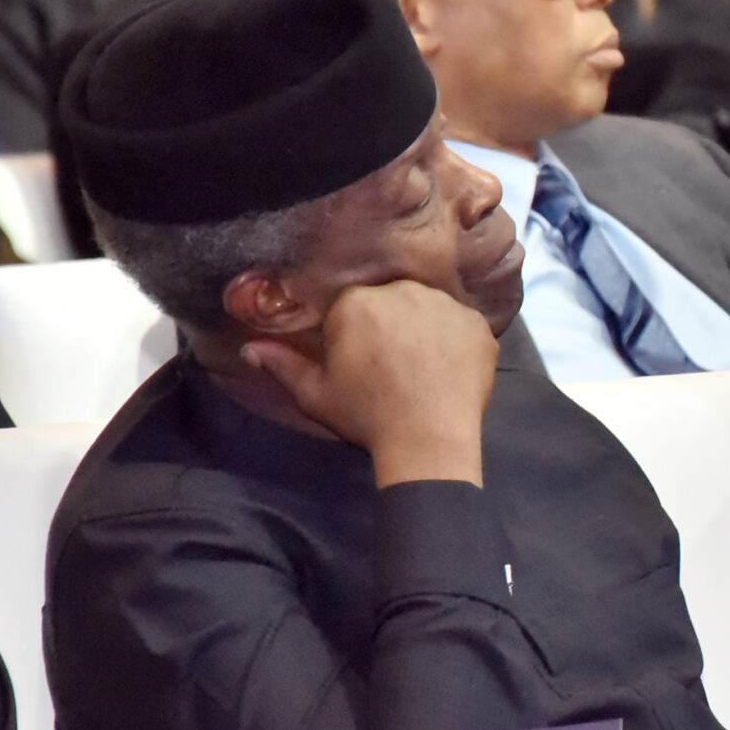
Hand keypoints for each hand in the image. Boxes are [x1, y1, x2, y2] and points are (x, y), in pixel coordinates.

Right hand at [239, 280, 497, 487]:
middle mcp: (402, 291)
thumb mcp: (316, 394)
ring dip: (424, 330)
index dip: (354, 333)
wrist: (428, 438)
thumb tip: (251, 349)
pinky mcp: (478, 323)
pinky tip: (448, 370)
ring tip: (422, 368)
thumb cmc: (367, 415)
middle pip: (392, 301)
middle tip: (393, 365)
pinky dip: (456, 343)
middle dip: (390, 326)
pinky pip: (462, 326)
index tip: (360, 360)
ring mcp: (445, 305)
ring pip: (428, 310)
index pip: (351, 306)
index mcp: (356, 302)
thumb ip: (284, 366)